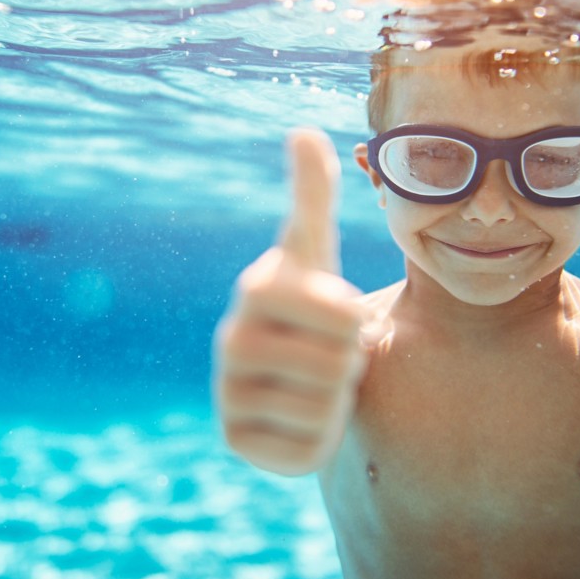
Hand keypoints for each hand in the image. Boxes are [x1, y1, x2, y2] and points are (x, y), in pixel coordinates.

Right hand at [213, 128, 369, 475]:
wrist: (299, 371)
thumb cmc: (314, 304)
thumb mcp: (318, 251)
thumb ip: (312, 194)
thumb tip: (302, 130)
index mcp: (256, 289)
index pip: (334, 311)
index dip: (351, 319)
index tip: (338, 314)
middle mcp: (231, 343)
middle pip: (335, 363)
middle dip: (349, 361)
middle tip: (332, 353)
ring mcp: (228, 395)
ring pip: (324, 407)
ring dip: (336, 398)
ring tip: (318, 381)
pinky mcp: (237, 442)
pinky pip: (307, 448)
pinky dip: (320, 436)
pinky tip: (302, 416)